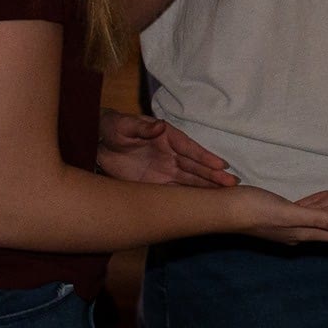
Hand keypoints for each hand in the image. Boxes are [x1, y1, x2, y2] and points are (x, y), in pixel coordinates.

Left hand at [95, 110, 237, 186]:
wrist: (95, 144)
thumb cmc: (112, 128)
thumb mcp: (122, 124)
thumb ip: (140, 127)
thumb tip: (159, 125)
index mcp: (167, 137)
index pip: (189, 148)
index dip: (205, 157)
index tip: (221, 165)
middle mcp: (172, 154)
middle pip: (196, 166)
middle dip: (214, 174)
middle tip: (232, 183)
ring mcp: (167, 169)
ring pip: (191, 180)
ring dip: (208, 186)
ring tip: (228, 193)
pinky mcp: (158, 183)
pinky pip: (178, 191)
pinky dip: (192, 196)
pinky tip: (207, 202)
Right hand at [225, 183, 327, 246]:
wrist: (222, 208)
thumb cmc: (252, 209)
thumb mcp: (287, 213)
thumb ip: (316, 219)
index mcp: (306, 233)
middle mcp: (302, 231)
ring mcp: (291, 222)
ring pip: (325, 211)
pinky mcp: (281, 212)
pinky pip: (309, 207)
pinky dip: (322, 200)